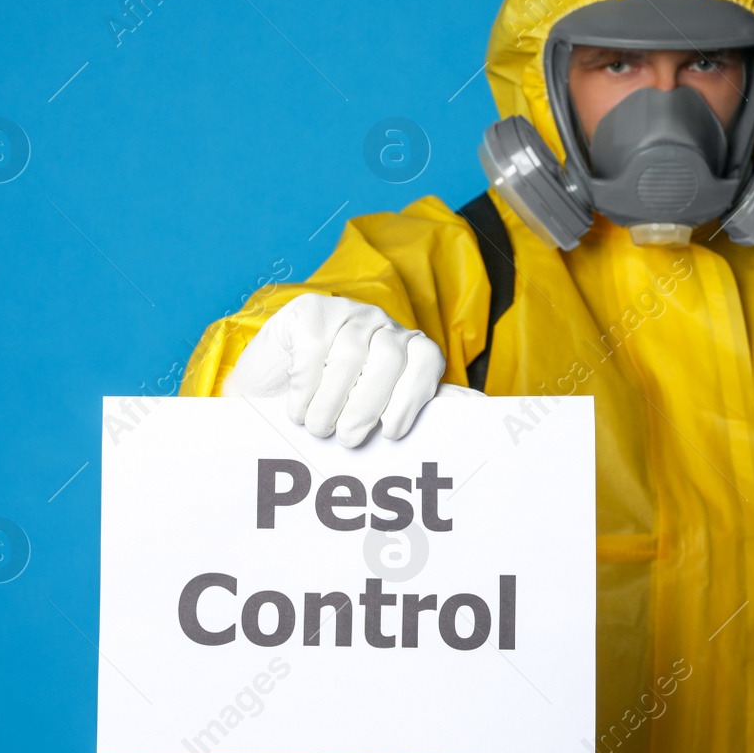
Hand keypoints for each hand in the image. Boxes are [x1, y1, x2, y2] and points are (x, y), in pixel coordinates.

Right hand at [221, 293, 479, 444]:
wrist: (271, 387)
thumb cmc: (334, 406)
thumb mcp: (380, 410)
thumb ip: (424, 407)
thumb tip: (482, 411)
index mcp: (409, 347)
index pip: (427, 360)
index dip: (413, 397)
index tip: (392, 433)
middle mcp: (383, 325)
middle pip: (390, 358)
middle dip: (369, 404)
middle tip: (349, 440)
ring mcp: (346, 313)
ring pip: (350, 354)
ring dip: (332, 400)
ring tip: (319, 428)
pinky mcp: (309, 311)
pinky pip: (314, 347)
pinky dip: (305, 385)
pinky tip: (298, 408)